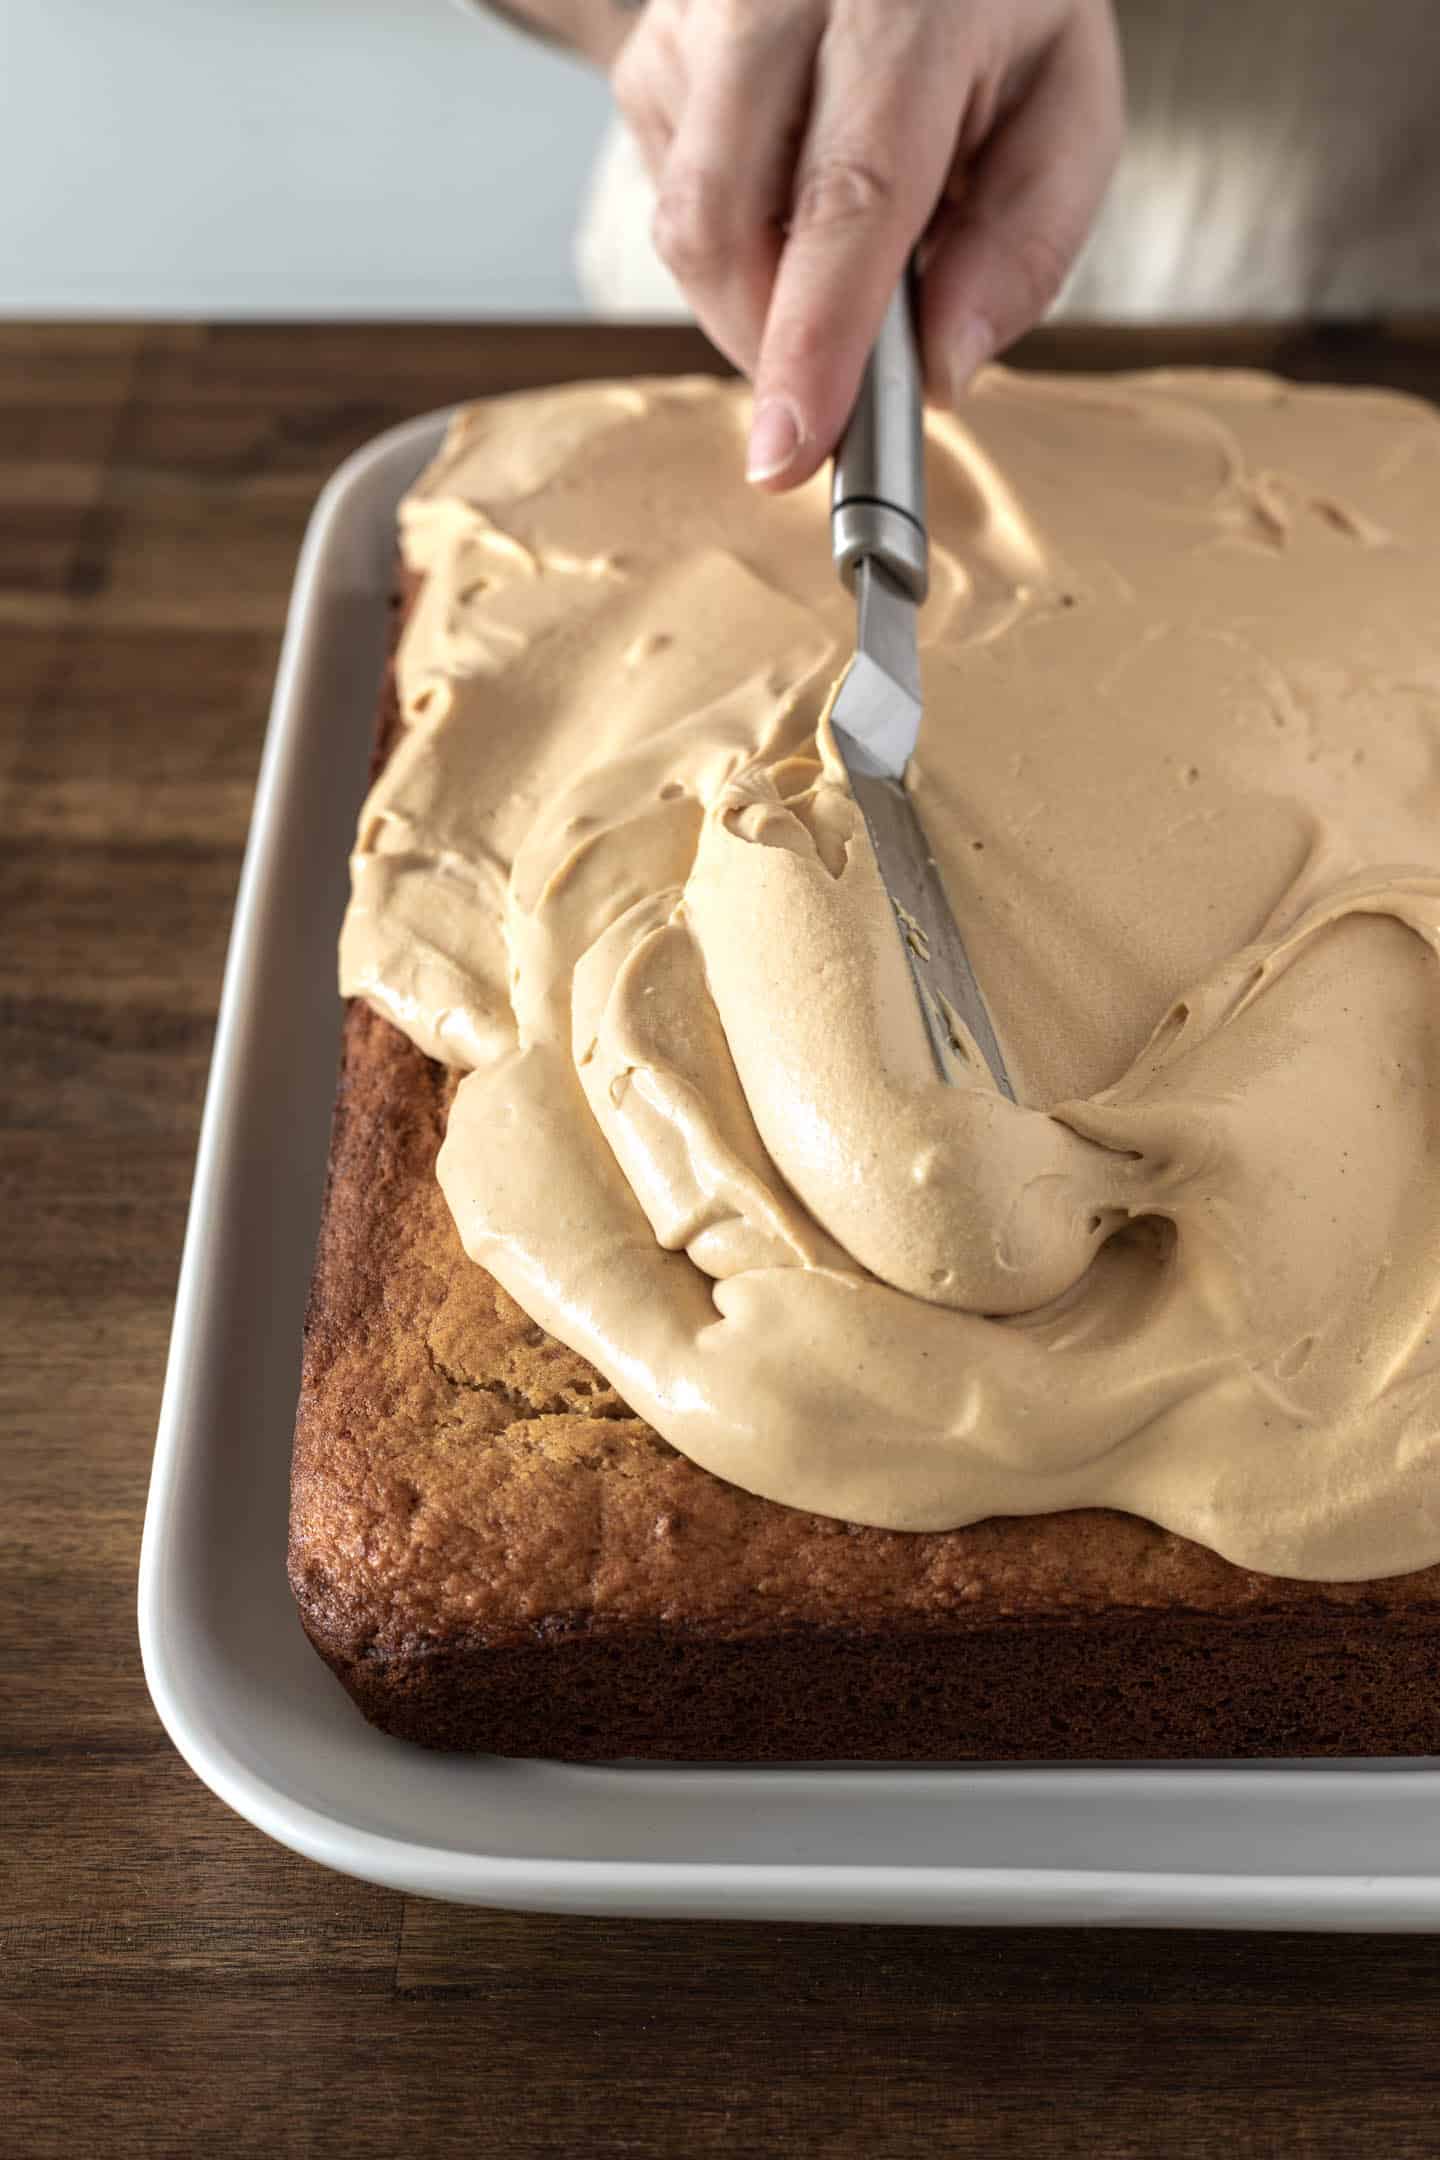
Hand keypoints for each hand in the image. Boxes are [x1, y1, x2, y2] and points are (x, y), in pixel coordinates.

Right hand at [609, 0, 1123, 487]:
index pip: (847, 199)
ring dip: (754, 306)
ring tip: (835, 276)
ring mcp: (698, 18)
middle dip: (767, 352)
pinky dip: (735, 249)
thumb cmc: (996, 14)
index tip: (792, 449)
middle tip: (821, 413)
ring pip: (686, 227)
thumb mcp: (1067, 108)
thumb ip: (1026, 244)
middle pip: (725, 223)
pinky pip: (672, 204)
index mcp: (904, 4)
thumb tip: (941, 374)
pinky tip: (791, 204)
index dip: (813, 342)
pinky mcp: (650, 55)